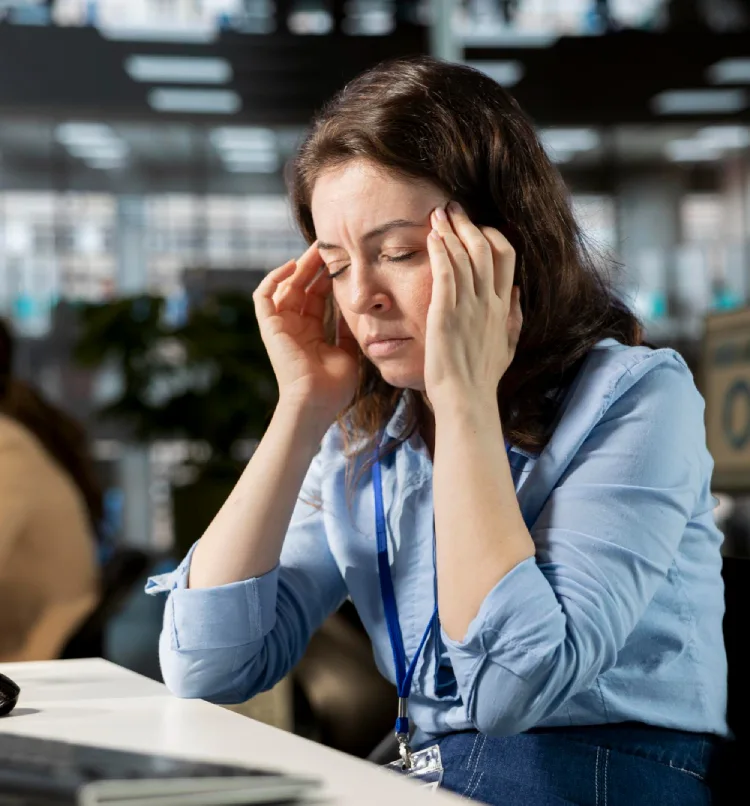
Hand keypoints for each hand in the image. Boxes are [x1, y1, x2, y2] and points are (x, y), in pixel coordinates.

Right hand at [253, 243, 358, 423]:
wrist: (317, 402)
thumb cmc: (334, 386)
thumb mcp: (348, 351)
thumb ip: (347, 329)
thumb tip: (356, 308)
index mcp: (311, 332)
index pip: (318, 296)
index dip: (328, 277)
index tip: (343, 260)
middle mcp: (294, 326)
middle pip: (302, 286)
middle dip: (315, 265)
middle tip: (330, 245)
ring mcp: (280, 326)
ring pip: (285, 286)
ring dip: (299, 266)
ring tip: (316, 250)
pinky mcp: (269, 327)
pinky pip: (263, 296)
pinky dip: (274, 278)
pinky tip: (293, 266)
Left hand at [424, 202, 521, 410]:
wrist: (467, 400)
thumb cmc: (483, 378)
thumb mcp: (507, 345)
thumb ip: (514, 317)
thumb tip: (518, 292)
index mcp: (504, 308)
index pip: (506, 257)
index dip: (491, 234)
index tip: (476, 225)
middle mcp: (490, 303)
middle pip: (484, 249)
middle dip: (467, 223)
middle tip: (452, 207)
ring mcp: (469, 308)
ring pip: (464, 258)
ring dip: (450, 231)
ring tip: (437, 213)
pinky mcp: (446, 316)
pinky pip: (446, 275)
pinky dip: (439, 252)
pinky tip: (431, 237)